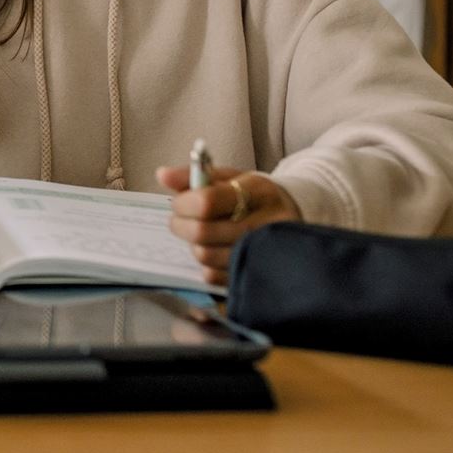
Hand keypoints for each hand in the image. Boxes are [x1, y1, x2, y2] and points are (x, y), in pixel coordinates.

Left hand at [154, 163, 300, 287]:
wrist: (290, 216)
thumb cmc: (251, 195)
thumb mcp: (228, 177)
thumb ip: (194, 175)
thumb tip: (162, 175)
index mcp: (258, 191)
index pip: (206, 202)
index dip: (182, 204)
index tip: (178, 203)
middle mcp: (266, 223)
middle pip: (203, 232)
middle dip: (181, 226)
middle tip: (181, 220)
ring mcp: (265, 252)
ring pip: (207, 256)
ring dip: (194, 245)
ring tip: (200, 234)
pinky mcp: (259, 273)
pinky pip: (216, 277)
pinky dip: (206, 264)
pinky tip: (214, 250)